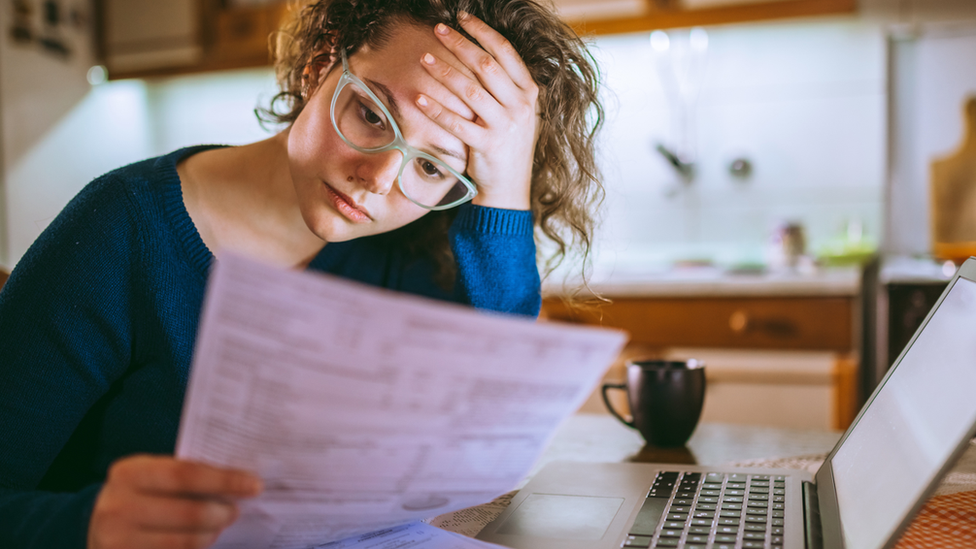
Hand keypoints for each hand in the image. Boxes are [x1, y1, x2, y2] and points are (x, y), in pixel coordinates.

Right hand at [88, 455, 262, 548]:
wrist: (95, 525)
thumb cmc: (139, 494)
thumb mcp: (151, 476)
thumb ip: (186, 475)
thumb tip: (239, 480)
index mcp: (130, 473)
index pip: (187, 474)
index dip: (225, 480)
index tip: (253, 484)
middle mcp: (118, 507)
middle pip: (190, 513)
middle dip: (222, 512)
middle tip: (236, 510)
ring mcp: (118, 541)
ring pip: (184, 542)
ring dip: (211, 534)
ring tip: (219, 525)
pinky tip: (201, 540)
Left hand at [417, 12, 539, 210]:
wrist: (510, 188)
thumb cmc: (507, 146)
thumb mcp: (516, 113)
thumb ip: (504, 86)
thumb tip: (477, 53)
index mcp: (529, 93)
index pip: (505, 52)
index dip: (482, 31)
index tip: (461, 18)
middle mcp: (520, 107)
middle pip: (486, 65)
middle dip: (460, 44)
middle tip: (438, 30)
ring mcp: (506, 127)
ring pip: (471, 91)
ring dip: (445, 72)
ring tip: (424, 59)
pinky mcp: (488, 146)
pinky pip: (457, 123)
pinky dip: (436, 109)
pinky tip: (419, 98)